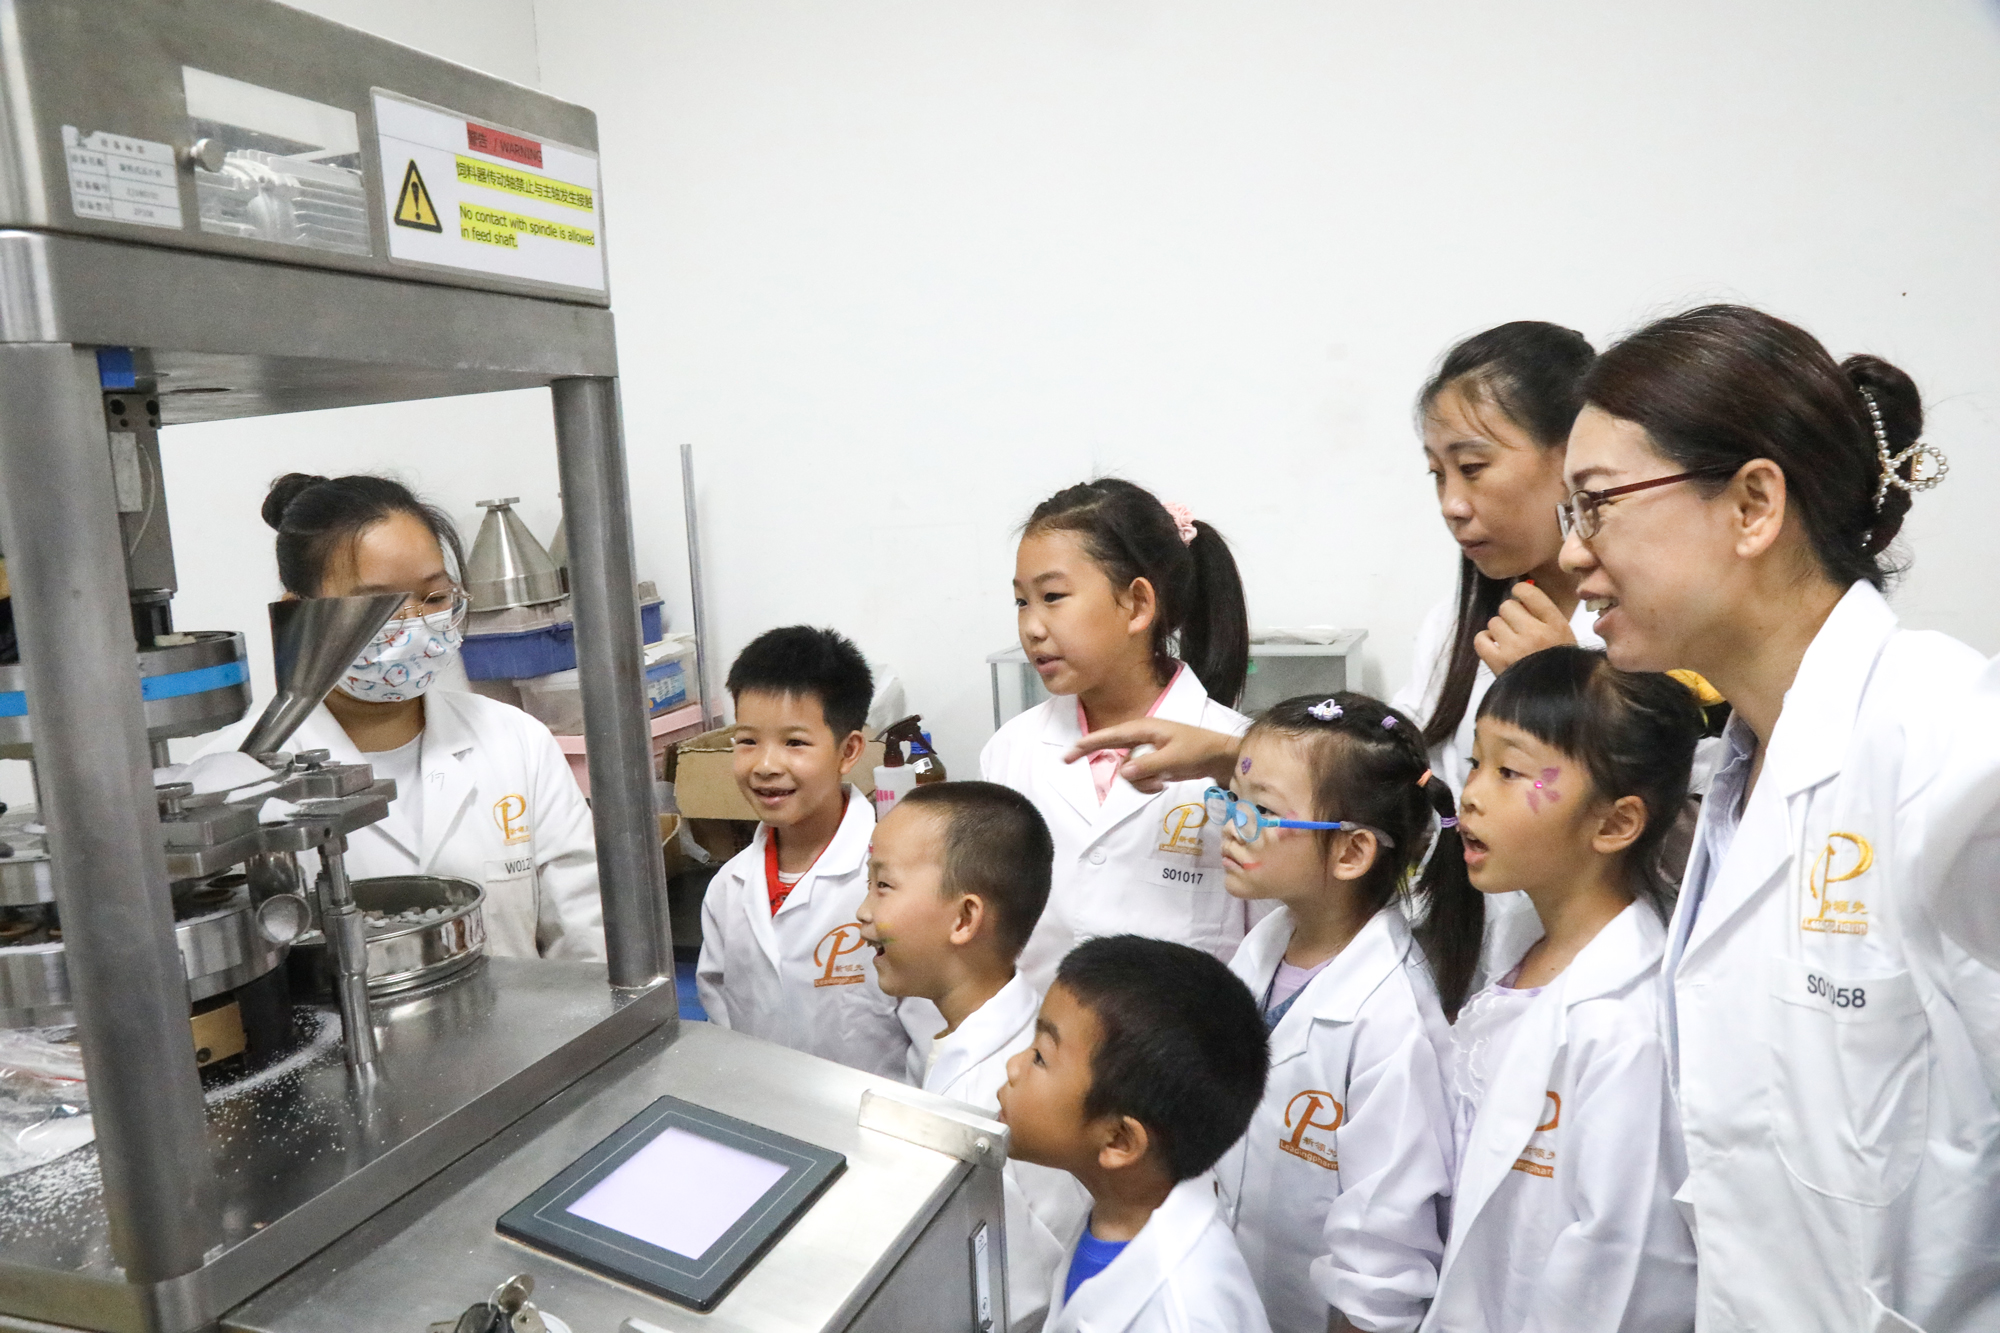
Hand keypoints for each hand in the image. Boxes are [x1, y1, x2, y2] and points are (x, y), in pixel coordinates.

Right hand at [1062, 719, 1239, 793]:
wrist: (1220, 757)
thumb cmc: (1199, 750)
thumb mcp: (1174, 759)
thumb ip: (1147, 766)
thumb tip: (1123, 772)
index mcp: (1144, 728)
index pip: (1110, 736)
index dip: (1088, 744)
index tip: (1069, 753)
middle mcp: (1142, 737)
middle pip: (1112, 751)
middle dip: (1104, 762)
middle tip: (1069, 763)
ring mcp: (1147, 750)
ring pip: (1127, 771)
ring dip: (1138, 782)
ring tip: (1159, 783)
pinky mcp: (1153, 762)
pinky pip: (1139, 777)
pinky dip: (1146, 784)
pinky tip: (1161, 784)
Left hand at [1474, 581, 1575, 674]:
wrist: (1552, 698)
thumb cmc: (1558, 664)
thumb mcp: (1564, 636)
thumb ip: (1545, 615)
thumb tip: (1521, 593)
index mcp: (1556, 625)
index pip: (1529, 592)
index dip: (1521, 591)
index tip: (1520, 596)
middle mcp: (1535, 633)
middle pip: (1507, 606)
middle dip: (1510, 615)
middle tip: (1518, 628)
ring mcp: (1514, 648)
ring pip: (1493, 622)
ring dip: (1499, 630)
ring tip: (1510, 643)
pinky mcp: (1497, 662)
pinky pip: (1480, 638)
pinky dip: (1485, 641)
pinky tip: (1496, 647)